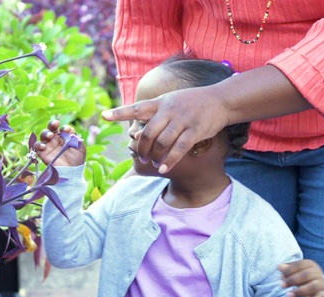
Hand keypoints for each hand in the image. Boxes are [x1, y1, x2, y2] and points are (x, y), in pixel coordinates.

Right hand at [34, 120, 85, 166]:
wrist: (71, 173)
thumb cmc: (77, 160)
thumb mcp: (80, 148)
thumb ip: (76, 138)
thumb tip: (70, 130)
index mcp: (65, 137)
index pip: (63, 128)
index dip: (65, 127)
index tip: (67, 130)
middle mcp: (56, 139)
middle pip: (51, 128)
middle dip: (52, 124)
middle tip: (55, 124)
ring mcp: (48, 145)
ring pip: (43, 134)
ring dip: (46, 133)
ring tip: (50, 136)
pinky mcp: (42, 153)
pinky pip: (37, 146)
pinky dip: (38, 144)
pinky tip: (44, 147)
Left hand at [102, 86, 228, 173]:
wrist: (220, 100)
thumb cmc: (192, 104)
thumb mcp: (171, 102)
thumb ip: (154, 115)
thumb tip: (136, 132)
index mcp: (160, 102)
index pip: (136, 108)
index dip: (119, 113)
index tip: (103, 116)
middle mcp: (169, 110)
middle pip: (148, 133)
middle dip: (142, 149)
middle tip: (142, 158)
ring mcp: (183, 120)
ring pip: (162, 142)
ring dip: (155, 156)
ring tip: (154, 163)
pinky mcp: (195, 130)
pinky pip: (179, 148)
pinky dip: (170, 160)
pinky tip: (164, 169)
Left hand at [279, 259, 323, 296]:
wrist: (315, 283)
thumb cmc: (300, 274)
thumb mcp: (293, 271)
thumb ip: (287, 269)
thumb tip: (280, 267)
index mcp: (309, 264)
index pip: (299, 265)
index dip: (289, 271)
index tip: (281, 277)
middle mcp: (317, 272)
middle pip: (306, 275)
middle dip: (292, 280)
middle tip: (282, 286)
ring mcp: (321, 283)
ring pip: (312, 286)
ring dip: (299, 291)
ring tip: (288, 295)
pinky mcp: (322, 293)